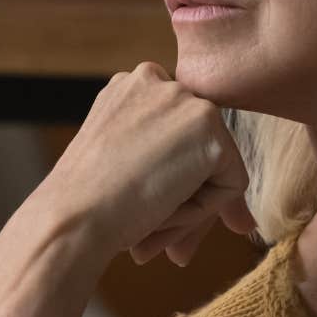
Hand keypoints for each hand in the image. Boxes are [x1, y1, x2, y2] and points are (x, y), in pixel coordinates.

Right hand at [32, 61, 256, 266]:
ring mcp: (185, 100)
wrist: (71, 216)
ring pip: (216, 169)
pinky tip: (163, 211)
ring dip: (190, 206)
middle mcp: (157, 80)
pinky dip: (203, 211)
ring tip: (147, 223)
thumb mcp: (124, 169)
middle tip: (152, 236)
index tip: (141, 210)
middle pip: (199, 151)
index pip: (176, 137)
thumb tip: (244, 222)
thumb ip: (168, 171)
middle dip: (185, 198)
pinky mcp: (209, 128)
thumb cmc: (87, 204)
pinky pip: (231, 185)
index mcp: (129, 87)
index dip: (169, 181)